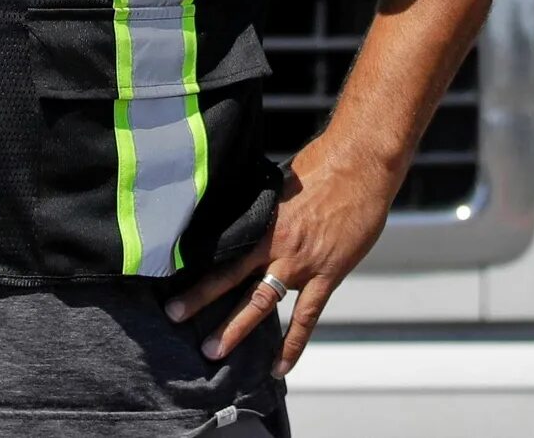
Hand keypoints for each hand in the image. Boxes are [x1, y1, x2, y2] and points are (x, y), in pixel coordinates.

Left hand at [164, 131, 404, 372]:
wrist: (360, 167)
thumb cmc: (321, 165)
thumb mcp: (280, 182)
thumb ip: (263, 205)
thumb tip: (243, 213)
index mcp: (261, 221)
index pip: (220, 247)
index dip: (196, 260)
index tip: (173, 271)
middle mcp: (276, 246)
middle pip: (231, 278)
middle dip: (202, 301)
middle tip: (174, 319)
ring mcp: (301, 264)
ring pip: (261, 303)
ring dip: (236, 328)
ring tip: (213, 352)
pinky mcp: (327, 275)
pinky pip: (306, 317)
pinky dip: (292, 345)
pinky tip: (279, 367)